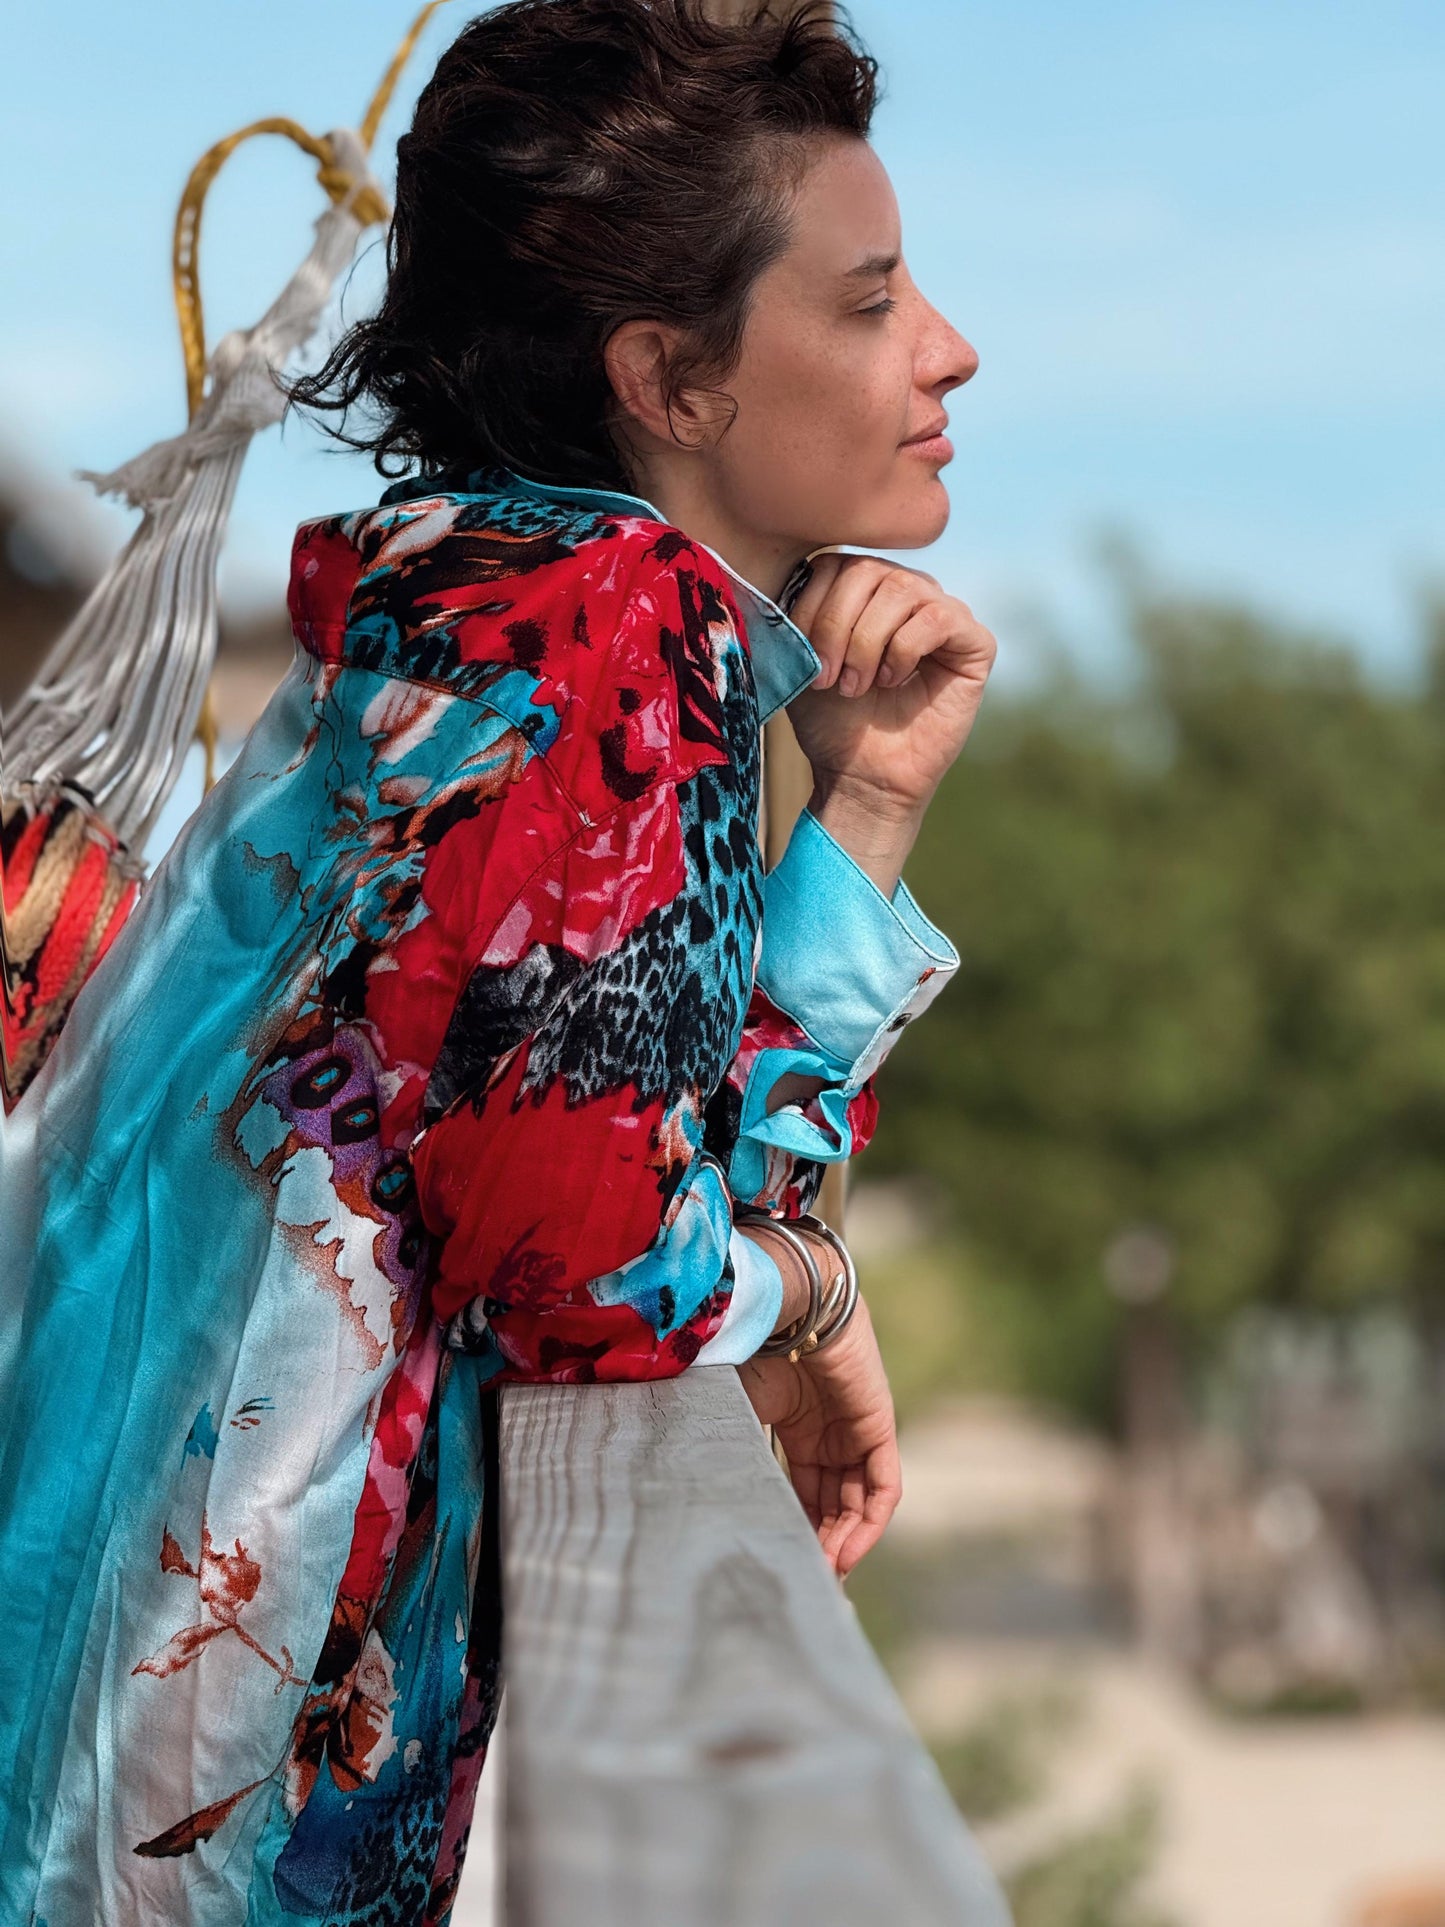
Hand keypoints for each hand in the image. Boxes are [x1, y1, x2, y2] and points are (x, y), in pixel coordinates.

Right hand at [739, 1295, 900, 1579]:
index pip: (801, 1492)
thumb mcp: (731, 1409)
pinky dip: (869, 1523)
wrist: (783, 1302)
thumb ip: (727, 1450)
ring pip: (858, 1502)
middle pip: (832, 1503)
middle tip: (805, 1582)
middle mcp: (828, 1432)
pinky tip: (846, 1552)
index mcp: (793, 1425)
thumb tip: (696, 1504)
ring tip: (823, 1577)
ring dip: (843, 1542)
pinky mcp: (879, 1426)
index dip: (795, 1529)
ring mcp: (856, 1430)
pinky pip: (884, 1486)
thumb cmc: (748, 1345)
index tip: (782, 1565)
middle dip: (819, 1544)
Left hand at [783, 551, 996, 819]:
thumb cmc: (831, 721)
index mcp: (866, 590)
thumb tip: (790, 568)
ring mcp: (944, 614)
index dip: (813, 604)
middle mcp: (908, 593)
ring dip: (868, 641)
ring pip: (903, 589)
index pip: (837, 560)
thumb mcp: (803, 657)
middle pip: (868, 569)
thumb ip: (800, 610)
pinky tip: (891, 681)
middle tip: (828, 677)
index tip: (803, 654)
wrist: (860, 777)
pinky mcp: (975, 644)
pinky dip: (904, 649)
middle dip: (837, 625)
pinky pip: (938, 618)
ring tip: (856, 685)